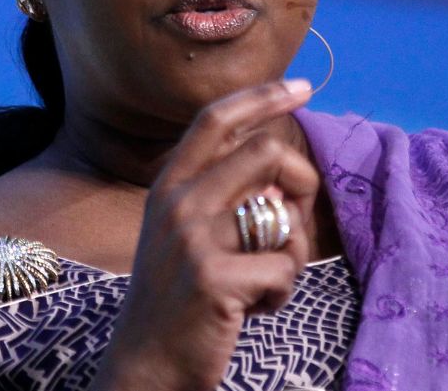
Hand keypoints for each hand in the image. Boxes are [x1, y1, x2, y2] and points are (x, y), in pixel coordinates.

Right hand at [91, 79, 317, 390]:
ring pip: (285, 215)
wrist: (144, 369)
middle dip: (301, 184)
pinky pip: (285, 266)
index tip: (302, 86)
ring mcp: (192, 239)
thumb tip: (278, 169)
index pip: (215, 120)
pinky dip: (283, 292)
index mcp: (168, 186)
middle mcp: (176, 203)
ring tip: (261, 282)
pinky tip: (255, 309)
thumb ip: (221, 196)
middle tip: (293, 226)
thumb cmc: (177, 302)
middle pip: (267, 153)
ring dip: (291, 254)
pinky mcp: (214, 278)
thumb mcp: (183, 235)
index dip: (262, 96)